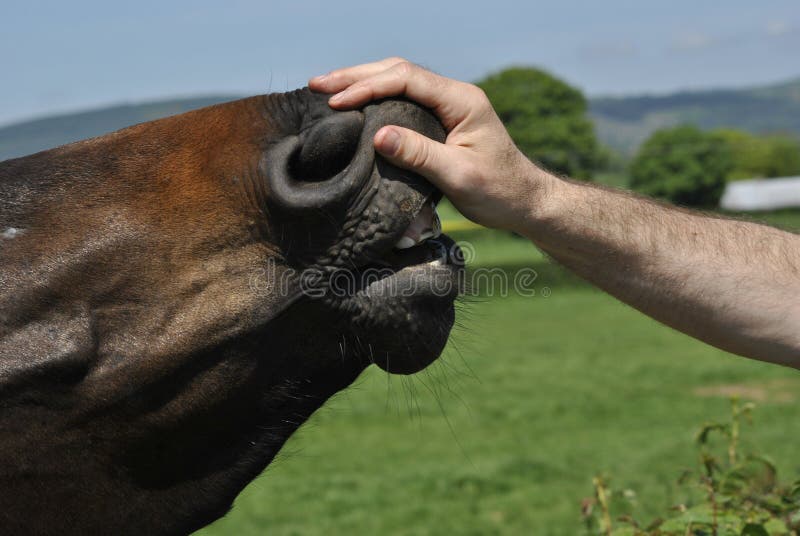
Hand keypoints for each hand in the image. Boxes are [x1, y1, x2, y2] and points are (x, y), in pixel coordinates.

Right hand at [309, 58, 549, 231]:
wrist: (525, 200)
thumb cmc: (499, 191)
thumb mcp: (459, 176)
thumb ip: (420, 154)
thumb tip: (378, 134)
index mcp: (462, 101)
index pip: (407, 79)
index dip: (369, 87)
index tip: (338, 101)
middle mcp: (454, 95)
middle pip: (399, 71)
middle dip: (357, 76)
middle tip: (318, 84)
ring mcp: (448, 105)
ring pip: (399, 82)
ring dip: (363, 83)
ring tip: (327, 89)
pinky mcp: (442, 120)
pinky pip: (404, 100)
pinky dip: (376, 99)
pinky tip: (355, 105)